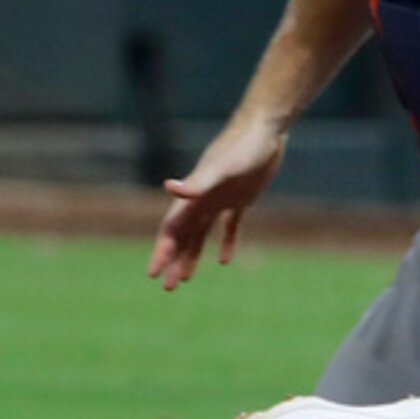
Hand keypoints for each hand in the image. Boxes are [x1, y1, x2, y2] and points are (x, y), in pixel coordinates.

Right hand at [149, 119, 287, 289]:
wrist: (265, 131)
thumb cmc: (242, 148)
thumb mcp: (221, 169)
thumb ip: (197, 182)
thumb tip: (169, 188)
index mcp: (194, 197)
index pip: (171, 230)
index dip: (162, 252)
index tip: (154, 275)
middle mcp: (203, 199)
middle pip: (183, 237)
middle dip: (174, 261)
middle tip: (168, 287)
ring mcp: (222, 198)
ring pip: (202, 234)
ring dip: (193, 255)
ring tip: (186, 279)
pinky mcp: (242, 197)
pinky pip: (230, 225)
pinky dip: (227, 241)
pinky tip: (225, 260)